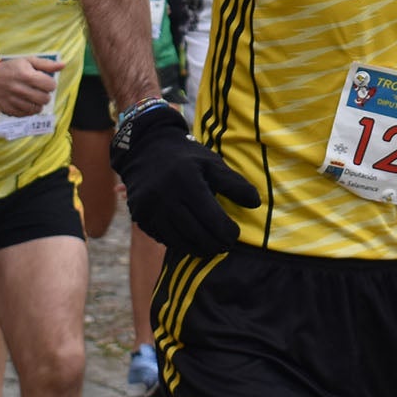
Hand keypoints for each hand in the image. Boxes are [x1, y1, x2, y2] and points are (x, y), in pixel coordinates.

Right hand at [0, 53, 63, 117]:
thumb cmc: (10, 68)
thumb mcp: (28, 61)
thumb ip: (46, 64)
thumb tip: (63, 65)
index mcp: (27, 75)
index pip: (50, 86)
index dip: (50, 83)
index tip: (43, 81)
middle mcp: (20, 89)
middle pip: (45, 99)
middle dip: (45, 94)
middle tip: (38, 90)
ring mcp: (14, 101)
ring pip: (37, 109)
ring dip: (37, 103)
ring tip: (32, 97)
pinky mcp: (9, 110)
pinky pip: (26, 114)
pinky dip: (28, 110)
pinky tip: (25, 102)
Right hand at [112, 101, 259, 256]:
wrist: (146, 148)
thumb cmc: (186, 156)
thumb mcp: (212, 163)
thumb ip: (234, 184)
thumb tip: (256, 203)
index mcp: (187, 182)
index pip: (213, 220)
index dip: (228, 232)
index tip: (235, 234)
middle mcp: (166, 197)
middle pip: (197, 234)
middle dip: (216, 244)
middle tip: (226, 245)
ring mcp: (150, 209)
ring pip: (179, 241)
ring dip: (198, 248)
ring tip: (211, 247)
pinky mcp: (140, 216)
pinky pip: (163, 238)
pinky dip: (179, 242)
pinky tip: (191, 239)